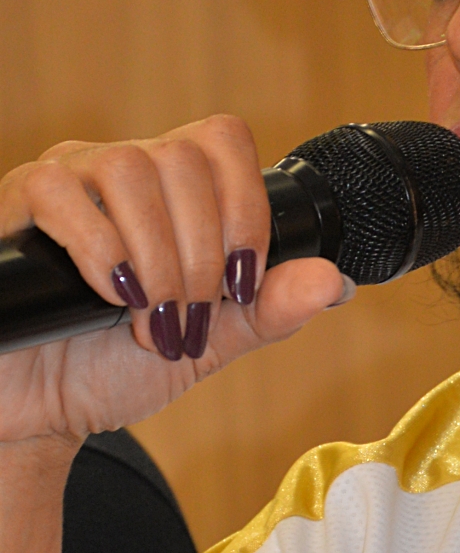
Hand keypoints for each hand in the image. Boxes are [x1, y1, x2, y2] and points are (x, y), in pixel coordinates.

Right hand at [0, 115, 346, 449]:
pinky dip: (102, 252)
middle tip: (186, 321)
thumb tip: (334, 280)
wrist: (38, 411)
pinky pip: (63, 192)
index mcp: (172, 189)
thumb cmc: (112, 368)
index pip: (224, 141)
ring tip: (147, 320)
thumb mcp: (207, 344)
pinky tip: (109, 297)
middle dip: (201, 256)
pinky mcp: (16, 201)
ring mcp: (66, 178)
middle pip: (184, 160)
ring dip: (157, 259)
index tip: (241, 286)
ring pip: (132, 168)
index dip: (245, 209)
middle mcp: (119, 169)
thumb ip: (267, 311)